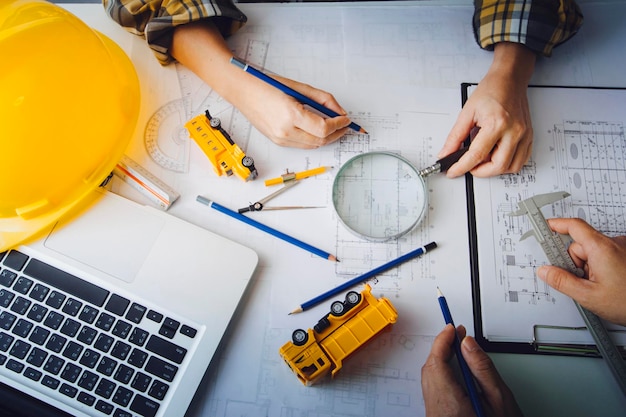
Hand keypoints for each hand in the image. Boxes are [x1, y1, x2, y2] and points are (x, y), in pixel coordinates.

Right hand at [171, 21, 350, 148]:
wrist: (243, 91)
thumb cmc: (268, 85)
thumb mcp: (299, 87)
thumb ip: (322, 100)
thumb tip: (339, 111)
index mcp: (291, 115)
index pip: (323, 127)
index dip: (339, 124)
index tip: (346, 119)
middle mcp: (285, 131)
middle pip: (320, 140)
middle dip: (336, 134)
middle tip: (344, 125)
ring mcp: (280, 139)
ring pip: (312, 145)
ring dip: (326, 138)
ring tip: (334, 128)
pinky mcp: (277, 141)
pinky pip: (302, 144)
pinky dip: (313, 139)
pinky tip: (318, 130)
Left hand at [421, 324, 522, 416]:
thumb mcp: (498, 398)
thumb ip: (482, 368)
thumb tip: (468, 344)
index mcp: (449, 401)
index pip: (438, 360)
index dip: (443, 340)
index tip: (452, 327)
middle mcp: (436, 406)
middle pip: (431, 367)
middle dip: (442, 347)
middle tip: (456, 334)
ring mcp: (434, 411)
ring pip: (431, 377)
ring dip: (441, 360)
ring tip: (457, 348)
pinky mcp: (436, 414)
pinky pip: (434, 387)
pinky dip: (441, 373)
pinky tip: (454, 370)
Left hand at [440, 42, 535, 177]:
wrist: (509, 80)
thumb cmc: (491, 91)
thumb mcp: (467, 112)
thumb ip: (455, 136)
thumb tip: (446, 153)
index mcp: (497, 123)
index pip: (477, 154)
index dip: (462, 167)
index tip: (453, 172)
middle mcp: (514, 131)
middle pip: (498, 166)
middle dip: (480, 172)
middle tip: (469, 166)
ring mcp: (524, 135)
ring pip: (512, 167)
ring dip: (495, 170)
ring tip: (483, 160)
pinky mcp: (529, 136)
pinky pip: (521, 160)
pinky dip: (508, 164)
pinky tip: (497, 157)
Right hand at [537, 218, 625, 326]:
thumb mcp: (588, 296)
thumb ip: (562, 281)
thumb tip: (545, 271)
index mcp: (601, 248)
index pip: (573, 226)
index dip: (556, 225)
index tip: (545, 227)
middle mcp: (614, 244)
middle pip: (580, 244)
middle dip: (575, 262)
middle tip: (579, 281)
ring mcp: (623, 249)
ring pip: (592, 253)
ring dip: (588, 267)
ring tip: (597, 286)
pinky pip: (605, 256)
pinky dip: (600, 267)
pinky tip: (606, 284)